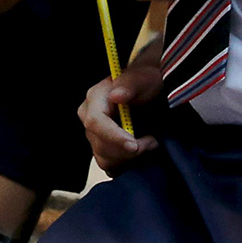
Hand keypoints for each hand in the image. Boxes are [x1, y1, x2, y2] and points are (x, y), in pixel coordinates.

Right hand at [80, 43, 162, 173]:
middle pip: (100, 144)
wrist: (149, 89)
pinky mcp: (101, 146)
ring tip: (149, 143)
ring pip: (104, 158)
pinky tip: (140, 151)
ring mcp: (94, 133)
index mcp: (95, 98)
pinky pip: (109, 164)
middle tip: (152, 142)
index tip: (135, 145)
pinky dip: (126, 163)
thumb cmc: (147, 81)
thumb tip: (116, 96)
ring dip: (129, 158)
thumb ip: (131, 85)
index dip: (114, 137)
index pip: (95, 122)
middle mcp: (89, 116)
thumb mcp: (145, 78)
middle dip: (128, 150)